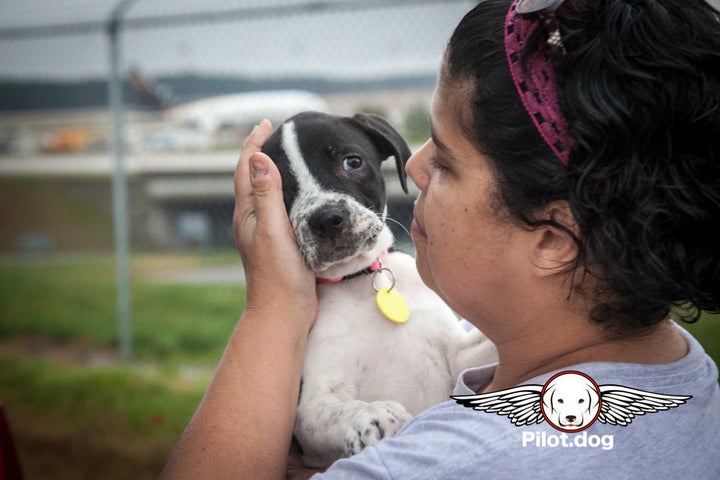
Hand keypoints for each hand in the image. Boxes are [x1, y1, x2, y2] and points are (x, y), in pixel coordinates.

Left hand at [233, 120, 317, 322]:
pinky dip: (287, 191)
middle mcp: (252, 220)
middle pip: (254, 177)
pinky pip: (280, 208)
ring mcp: (265, 232)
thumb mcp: (273, 230)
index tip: (267, 123)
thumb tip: (260, 157)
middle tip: (278, 133)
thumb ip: (268, 194)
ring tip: (289, 156)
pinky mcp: (279, 243)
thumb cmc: (278, 274)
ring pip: (266, 193)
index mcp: (247, 213)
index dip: (255, 144)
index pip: (248, 169)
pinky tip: (301, 194)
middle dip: (262, 152)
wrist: (284, 312)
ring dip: (274, 171)